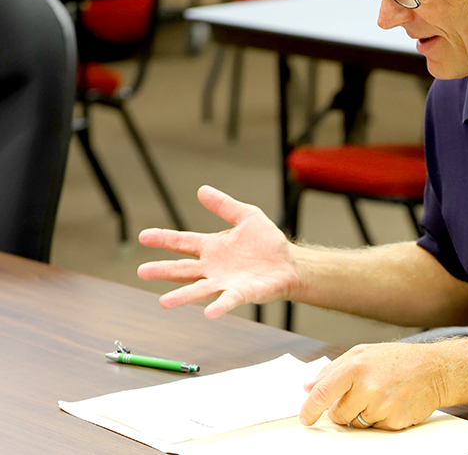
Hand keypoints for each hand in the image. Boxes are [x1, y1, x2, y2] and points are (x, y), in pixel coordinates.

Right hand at [138, 185, 297, 317]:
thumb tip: (202, 190)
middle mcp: (213, 268)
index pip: (183, 242)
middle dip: (163, 270)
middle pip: (183, 269)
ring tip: (164, 302)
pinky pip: (228, 300)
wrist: (289, 263)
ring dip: (182, 296)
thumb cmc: (267, 243)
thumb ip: (225, 205)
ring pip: (199, 289)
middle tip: (142, 271)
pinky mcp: (241, 294)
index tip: (144, 236)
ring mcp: (224, 283)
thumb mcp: (247, 216)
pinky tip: (210, 312)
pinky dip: (219, 306)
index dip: (164, 239)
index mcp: (212, 247)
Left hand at [299, 342, 448, 430]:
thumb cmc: (398, 359)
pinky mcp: (394, 421)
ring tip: (381, 394)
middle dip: (344, 409)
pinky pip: (374, 429)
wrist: (434, 369)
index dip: (309, 409)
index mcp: (356, 366)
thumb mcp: (363, 353)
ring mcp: (381, 405)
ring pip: (356, 424)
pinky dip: (379, 419)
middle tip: (362, 394)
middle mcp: (367, 386)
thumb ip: (332, 370)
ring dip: (363, 414)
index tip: (305, 418)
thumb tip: (308, 387)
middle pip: (338, 414)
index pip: (322, 393)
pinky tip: (391, 402)